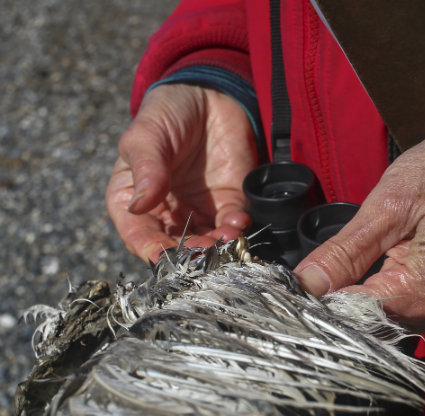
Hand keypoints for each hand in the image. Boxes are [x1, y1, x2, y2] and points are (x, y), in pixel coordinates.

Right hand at [105, 84, 256, 261]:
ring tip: (226, 241)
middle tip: (205, 253)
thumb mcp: (146, 135)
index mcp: (132, 199)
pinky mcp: (229, 203)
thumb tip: (139, 205)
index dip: (150, 250)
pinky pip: (232, 225)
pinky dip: (237, 229)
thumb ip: (146, 168)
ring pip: (206, 242)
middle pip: (175, 247)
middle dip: (190, 255)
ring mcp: (199, 210)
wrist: (211, 94)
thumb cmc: (167, 113)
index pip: (138, 235)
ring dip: (217, 248)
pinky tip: (239, 223)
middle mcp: (166, 212)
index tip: (166, 258)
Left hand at [295, 125, 424, 332]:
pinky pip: (383, 313)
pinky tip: (340, 280)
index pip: (348, 317)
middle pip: (358, 327)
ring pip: (368, 323)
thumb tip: (305, 285)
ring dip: (338, 304)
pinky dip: (357, 299)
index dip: (311, 302)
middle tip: (290, 282)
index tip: (282, 287)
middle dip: (322, 306)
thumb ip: (345, 252)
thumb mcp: (388, 206)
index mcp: (419, 294)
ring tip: (313, 278)